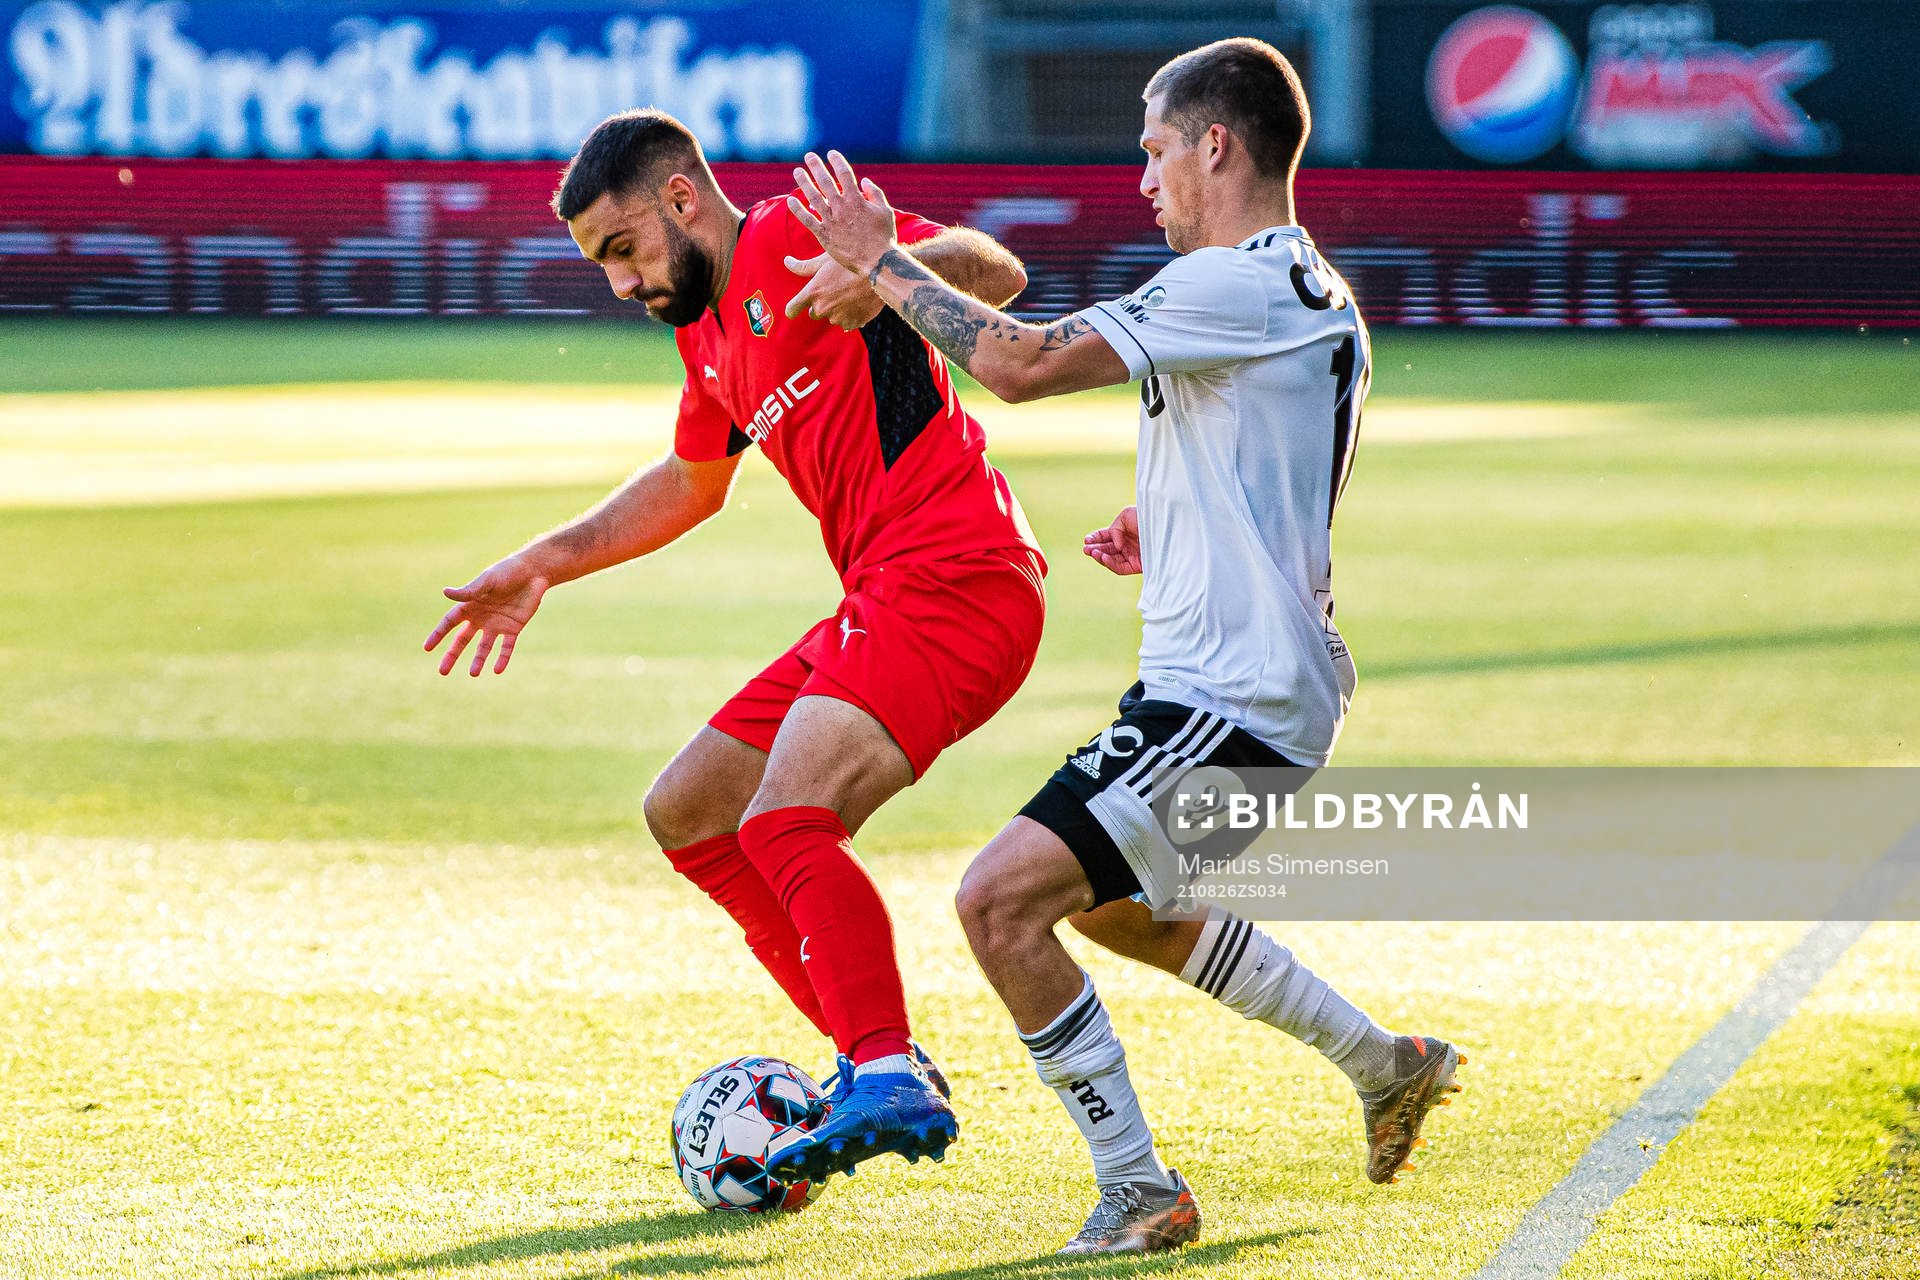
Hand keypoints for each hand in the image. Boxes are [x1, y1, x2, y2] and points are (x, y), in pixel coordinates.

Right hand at [423, 554, 548, 675]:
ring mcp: (497, 624)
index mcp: (470, 605)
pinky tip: (497, 670)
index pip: (449, 623)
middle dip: (452, 655)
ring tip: (473, 674)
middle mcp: (481, 617)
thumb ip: (468, 591)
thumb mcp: (486, 581)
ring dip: (478, 660)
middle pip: (462, 640)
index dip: (438, 635)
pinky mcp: (514, 628)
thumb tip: (445, 592)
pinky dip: (502, 658)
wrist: (533, 572)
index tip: (427, 648)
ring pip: (484, 647)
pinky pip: (506, 647)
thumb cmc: (507, 572)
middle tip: (442, 671)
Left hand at [782, 251, 885, 327]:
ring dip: (837, 309)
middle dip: (821, 304)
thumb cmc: (850, 262)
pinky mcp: (853, 323)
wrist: (880, 272)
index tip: (794, 309)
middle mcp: (822, 308)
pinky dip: (850, 315)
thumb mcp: (824, 259)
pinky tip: (858, 301)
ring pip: (832, 317)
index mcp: (813, 292)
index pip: (792, 309)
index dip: (792, 309)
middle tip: (835, 289)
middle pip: (814, 312)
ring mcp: (838, 318)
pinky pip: (847, 322)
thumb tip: (786, 261)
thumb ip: (802, 266)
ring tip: (850, 293)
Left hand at [786, 150, 897, 280]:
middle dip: (816, 166)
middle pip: (825, 182)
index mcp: (857, 200)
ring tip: (797, 172)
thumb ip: (875, 194)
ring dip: (804, 183)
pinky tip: (790, 200)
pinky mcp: (824, 235)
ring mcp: (831, 221)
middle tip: (809, 156)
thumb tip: (864, 181)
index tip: (831, 154)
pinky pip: (808, 220)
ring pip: (813, 197)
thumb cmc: (884, 237)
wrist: (876, 261)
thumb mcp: (885, 212)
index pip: (844, 174)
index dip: (837, 162)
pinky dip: (798, 209)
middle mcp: (841, 208)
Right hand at [1083, 506, 1141, 575]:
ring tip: (1091, 552)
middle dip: (1094, 549)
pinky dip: (1110, 563)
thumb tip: (1115, 544)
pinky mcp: (1138, 565)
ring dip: (1099, 557)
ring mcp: (1132, 556)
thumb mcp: (1126, 515)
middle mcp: (1127, 545)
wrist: (1165, 525)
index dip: (1095, 539)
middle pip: (1106, 550)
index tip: (1086, 539)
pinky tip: (1103, 557)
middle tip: (1085, 549)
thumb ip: (1114, 529)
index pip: (1106, 537)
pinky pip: (1120, 568)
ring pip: (1111, 560)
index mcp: (1124, 532)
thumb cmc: (1148, 517)